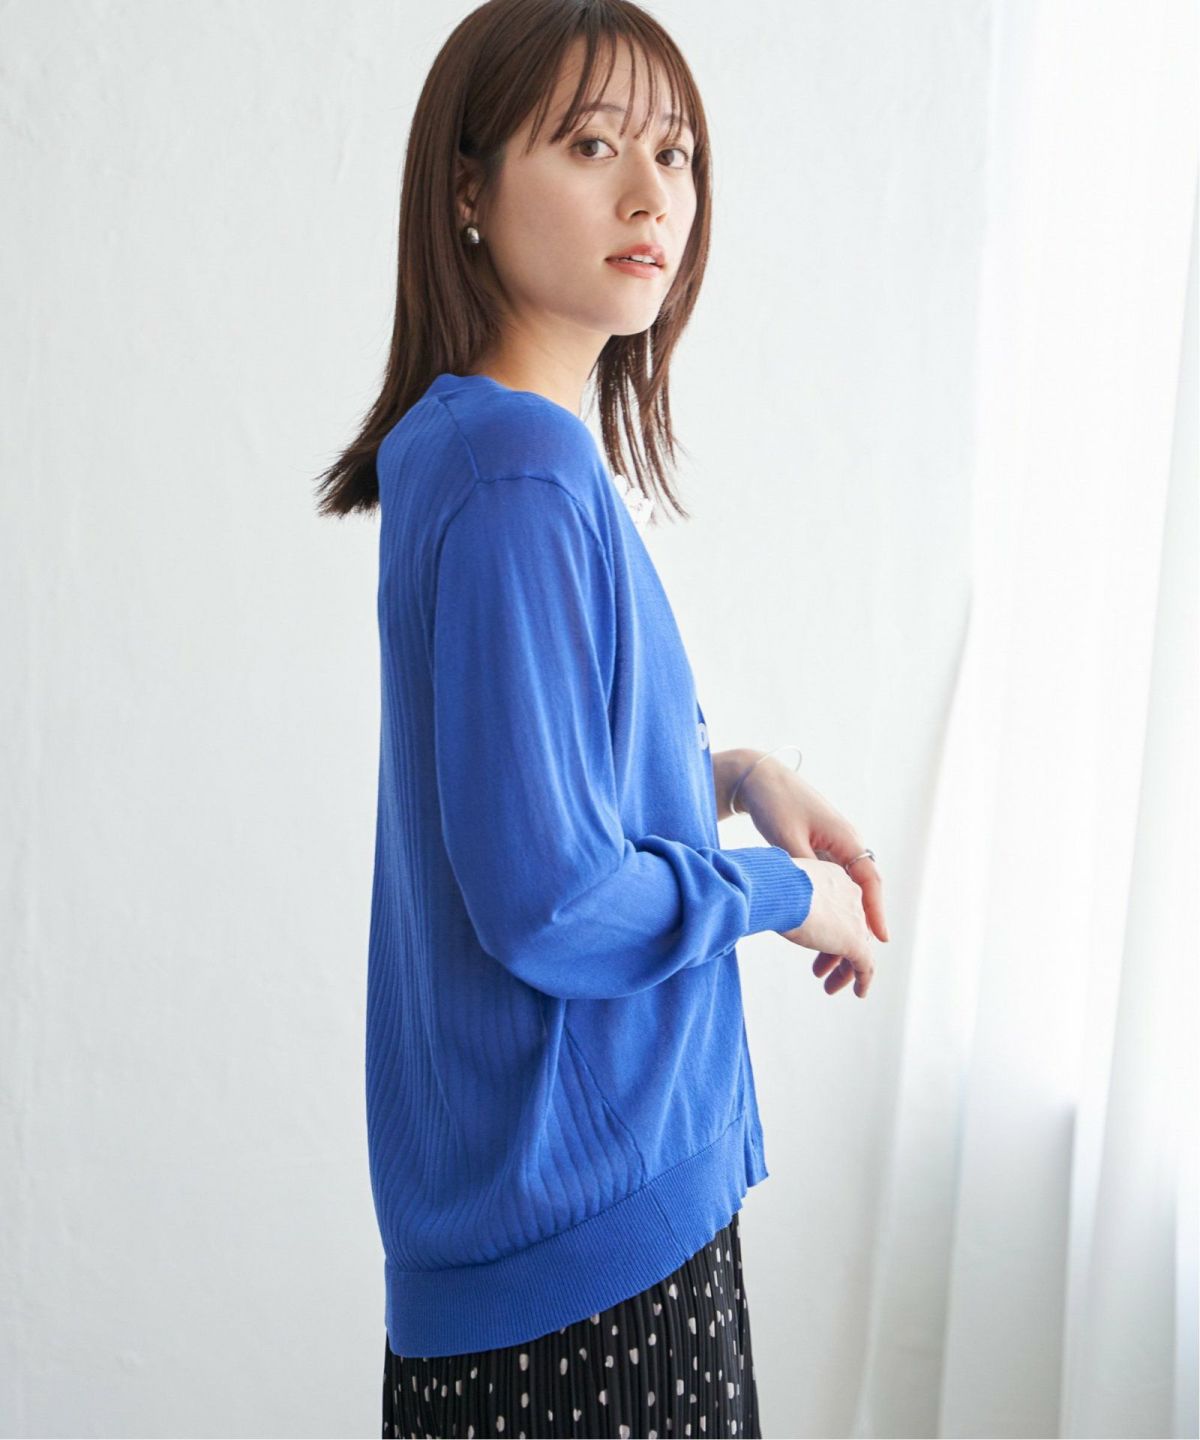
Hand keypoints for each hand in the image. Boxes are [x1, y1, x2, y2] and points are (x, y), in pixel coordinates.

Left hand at [735, 756, 888, 996]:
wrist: (759, 778)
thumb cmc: (774, 804)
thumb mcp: (787, 839)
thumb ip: (803, 869)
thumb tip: (811, 901)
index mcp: (846, 839)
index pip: (869, 881)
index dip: (876, 912)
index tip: (880, 941)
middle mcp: (845, 844)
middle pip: (860, 894)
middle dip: (857, 930)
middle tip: (851, 964)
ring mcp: (832, 848)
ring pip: (844, 894)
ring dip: (838, 924)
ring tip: (823, 960)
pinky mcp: (817, 851)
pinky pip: (830, 887)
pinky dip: (826, 910)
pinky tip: (814, 935)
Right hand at [778, 858, 875, 997]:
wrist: (780, 889)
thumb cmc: (770, 884)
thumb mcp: (780, 888)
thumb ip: (784, 897)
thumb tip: (766, 902)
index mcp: (834, 879)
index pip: (839, 907)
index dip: (829, 927)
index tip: (816, 941)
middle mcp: (850, 896)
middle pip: (849, 928)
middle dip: (834, 951)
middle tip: (819, 968)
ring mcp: (855, 920)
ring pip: (858, 949)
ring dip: (844, 970)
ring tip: (829, 986)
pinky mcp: (855, 942)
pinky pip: (865, 966)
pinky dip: (863, 981)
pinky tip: (859, 993)